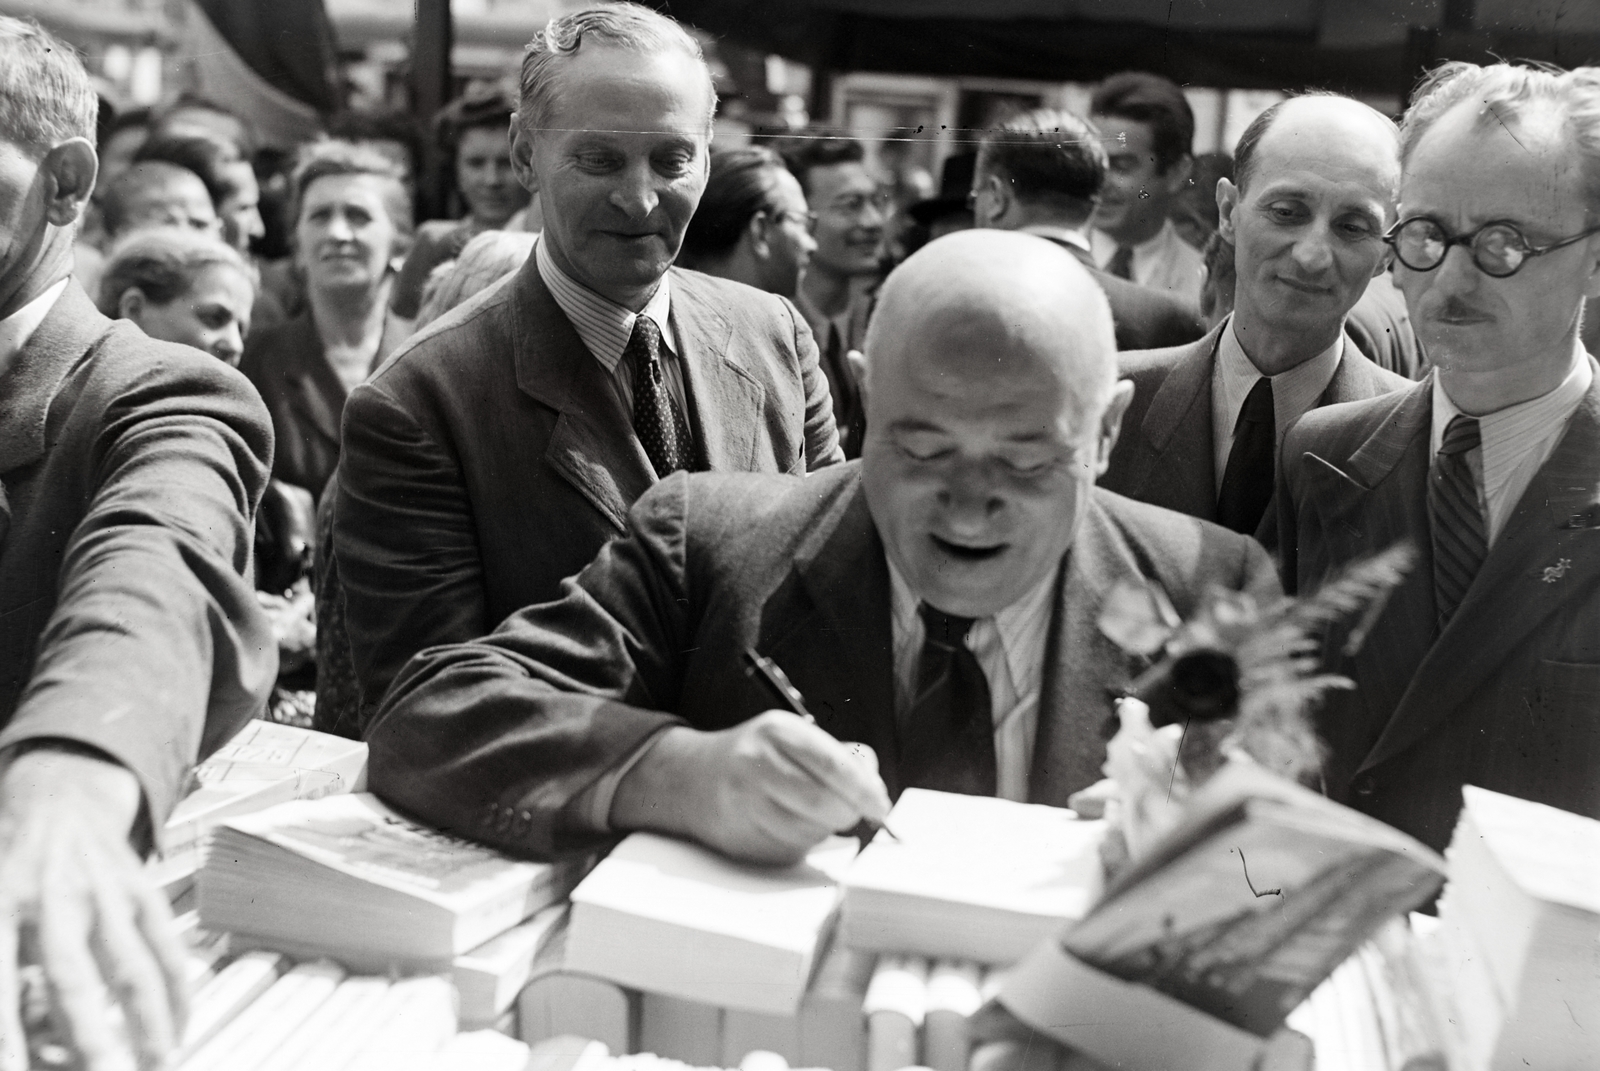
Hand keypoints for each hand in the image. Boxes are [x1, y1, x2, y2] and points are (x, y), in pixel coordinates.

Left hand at [0, 748, 186, 1070]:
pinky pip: (167, 949)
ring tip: (156, 1062)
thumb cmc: (13, 871)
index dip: (7, 1030)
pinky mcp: (144, 891)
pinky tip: (179, 1027)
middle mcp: (55, 898)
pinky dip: (177, 993)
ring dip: (148, 1024)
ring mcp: (106, 893)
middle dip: (91, 1036)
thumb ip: (5, 967)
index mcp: (3, 904)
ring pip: (134, 968)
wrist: (61, 802)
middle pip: (75, 978)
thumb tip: (13, 1036)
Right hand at [612, 712, 891, 865]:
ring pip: (811, 833)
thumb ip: (837, 756)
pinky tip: (782, 824)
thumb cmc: (755, 757)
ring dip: (821, 829)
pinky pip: (790, 851)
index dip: (865, 790)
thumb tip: (874, 788)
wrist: (692, 779)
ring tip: (803, 811)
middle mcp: (756, 765)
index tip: (881, 806)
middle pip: (825, 805)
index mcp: (777, 732)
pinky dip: (798, 843)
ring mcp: (745, 805)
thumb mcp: (792, 737)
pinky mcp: (741, 840)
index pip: (834, 765)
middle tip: (848, 812)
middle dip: (847, 814)